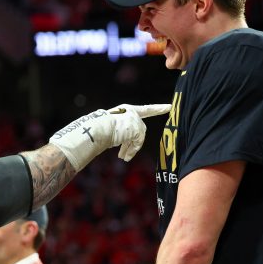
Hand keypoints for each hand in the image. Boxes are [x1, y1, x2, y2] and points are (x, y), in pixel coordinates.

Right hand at [49, 104, 170, 170]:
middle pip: (139, 131)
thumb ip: (118, 132)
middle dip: (133, 144)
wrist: (93, 129)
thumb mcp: (107, 129)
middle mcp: (132, 112)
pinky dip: (131, 151)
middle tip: (123, 156)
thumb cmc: (94, 130)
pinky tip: (123, 156)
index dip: (156, 109)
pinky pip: (137, 143)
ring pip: (138, 138)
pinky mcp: (136, 128)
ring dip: (130, 149)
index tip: (169, 107)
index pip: (144, 110)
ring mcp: (135, 119)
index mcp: (124, 110)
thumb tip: (114, 144)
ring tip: (121, 156)